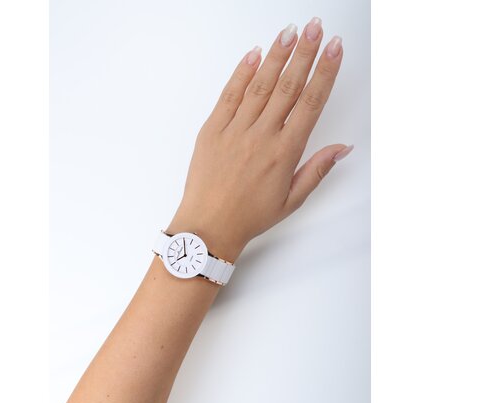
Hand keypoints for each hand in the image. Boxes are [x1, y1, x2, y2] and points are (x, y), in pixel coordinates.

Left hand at [168, 19, 351, 261]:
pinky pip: (229, 95)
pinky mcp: (212, 129)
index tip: (335, 49)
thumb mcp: (291, 200)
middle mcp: (261, 136)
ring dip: (277, 56)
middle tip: (317, 27)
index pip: (310, 103)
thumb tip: (343, 147)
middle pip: (287, 86)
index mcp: (284, 153)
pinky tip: (254, 54)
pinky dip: (241, 73)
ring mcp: (234, 130)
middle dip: (305, 53)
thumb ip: (317, 170)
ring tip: (291, 32)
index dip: (325, 73)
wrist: (208, 226)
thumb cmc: (249, 216)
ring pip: (260, 85)